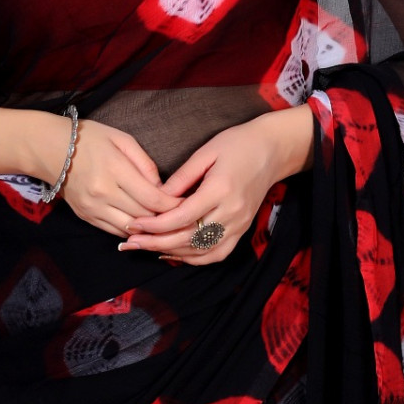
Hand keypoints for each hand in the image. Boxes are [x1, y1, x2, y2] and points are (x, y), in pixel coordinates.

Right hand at [43, 116, 181, 236]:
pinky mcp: (86, 217)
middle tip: (182, 215)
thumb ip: (145, 163)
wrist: (50, 148)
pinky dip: (131, 231)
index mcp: (115, 170)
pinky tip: (143, 225)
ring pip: (130, 229)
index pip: (153, 198)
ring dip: (149, 228)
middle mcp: (103, 193)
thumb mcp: (122, 139)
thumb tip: (161, 187)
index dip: (174, 205)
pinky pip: (114, 231)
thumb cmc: (90, 138)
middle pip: (145, 216)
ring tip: (165, 223)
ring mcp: (93, 208)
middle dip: (166, 218)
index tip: (187, 203)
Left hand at [119, 106, 314, 264]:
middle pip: (188, 239)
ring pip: (201, 251)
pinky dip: (194, 258)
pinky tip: (173, 253)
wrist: (273, 150)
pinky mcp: (242, 230)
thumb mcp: (206, 152)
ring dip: (171, 253)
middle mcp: (231, 213)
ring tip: (145, 248)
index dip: (154, 225)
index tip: (133, 224)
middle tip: (130, 242)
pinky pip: (216, 253)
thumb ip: (182, 177)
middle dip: (156, 243)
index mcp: (220, 190)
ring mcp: (239, 225)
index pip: (182, 217)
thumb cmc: (237, 144)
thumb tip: (157, 196)